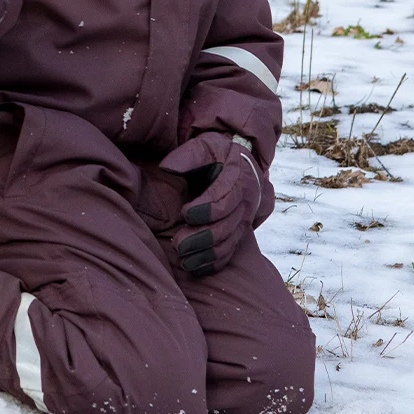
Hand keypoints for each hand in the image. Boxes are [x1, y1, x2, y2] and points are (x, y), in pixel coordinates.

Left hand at [159, 132, 261, 276]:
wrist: (241, 166)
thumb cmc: (218, 155)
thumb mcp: (205, 146)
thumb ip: (187, 155)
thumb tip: (167, 168)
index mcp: (239, 179)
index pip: (225, 199)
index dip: (205, 209)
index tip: (185, 213)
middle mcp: (246, 203)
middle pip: (226, 227)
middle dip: (201, 238)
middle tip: (177, 243)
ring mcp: (244, 221)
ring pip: (227, 244)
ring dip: (204, 254)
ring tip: (182, 257)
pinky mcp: (238, 235)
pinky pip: (229, 254)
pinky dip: (212, 264)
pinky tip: (193, 267)